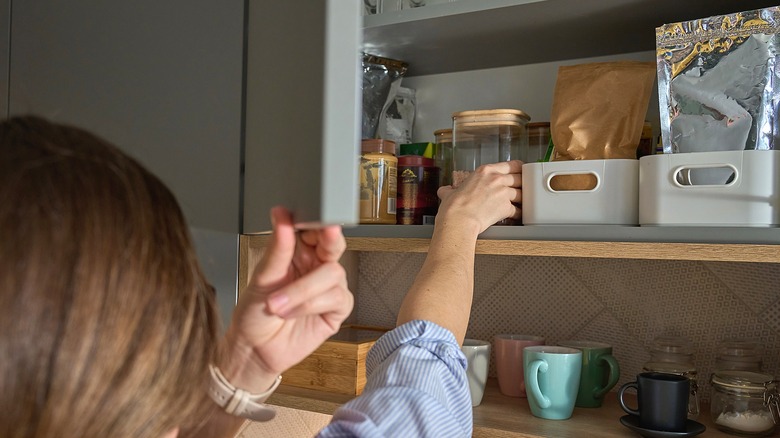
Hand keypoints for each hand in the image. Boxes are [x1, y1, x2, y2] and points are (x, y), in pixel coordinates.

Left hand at [221, 207, 353, 391]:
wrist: (253, 350)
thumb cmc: (254, 313)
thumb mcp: (262, 276)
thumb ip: (278, 248)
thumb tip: (282, 216)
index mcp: (299, 252)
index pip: (315, 229)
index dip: (318, 221)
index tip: (313, 215)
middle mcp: (316, 267)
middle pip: (334, 245)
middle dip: (330, 241)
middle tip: (325, 234)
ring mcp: (328, 288)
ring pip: (334, 274)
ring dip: (303, 290)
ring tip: (277, 304)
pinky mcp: (336, 310)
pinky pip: (337, 298)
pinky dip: (311, 305)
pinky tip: (292, 312)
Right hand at [437, 160, 522, 234]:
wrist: (458, 220)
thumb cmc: (454, 207)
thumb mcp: (449, 193)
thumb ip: (450, 190)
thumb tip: (445, 191)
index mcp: (485, 171)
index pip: (511, 165)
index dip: (519, 169)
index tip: (520, 173)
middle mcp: (497, 179)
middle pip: (519, 178)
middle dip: (522, 184)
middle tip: (522, 189)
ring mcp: (503, 193)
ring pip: (521, 194)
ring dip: (521, 199)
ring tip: (520, 203)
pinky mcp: (506, 207)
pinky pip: (518, 210)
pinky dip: (518, 214)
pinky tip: (515, 216)